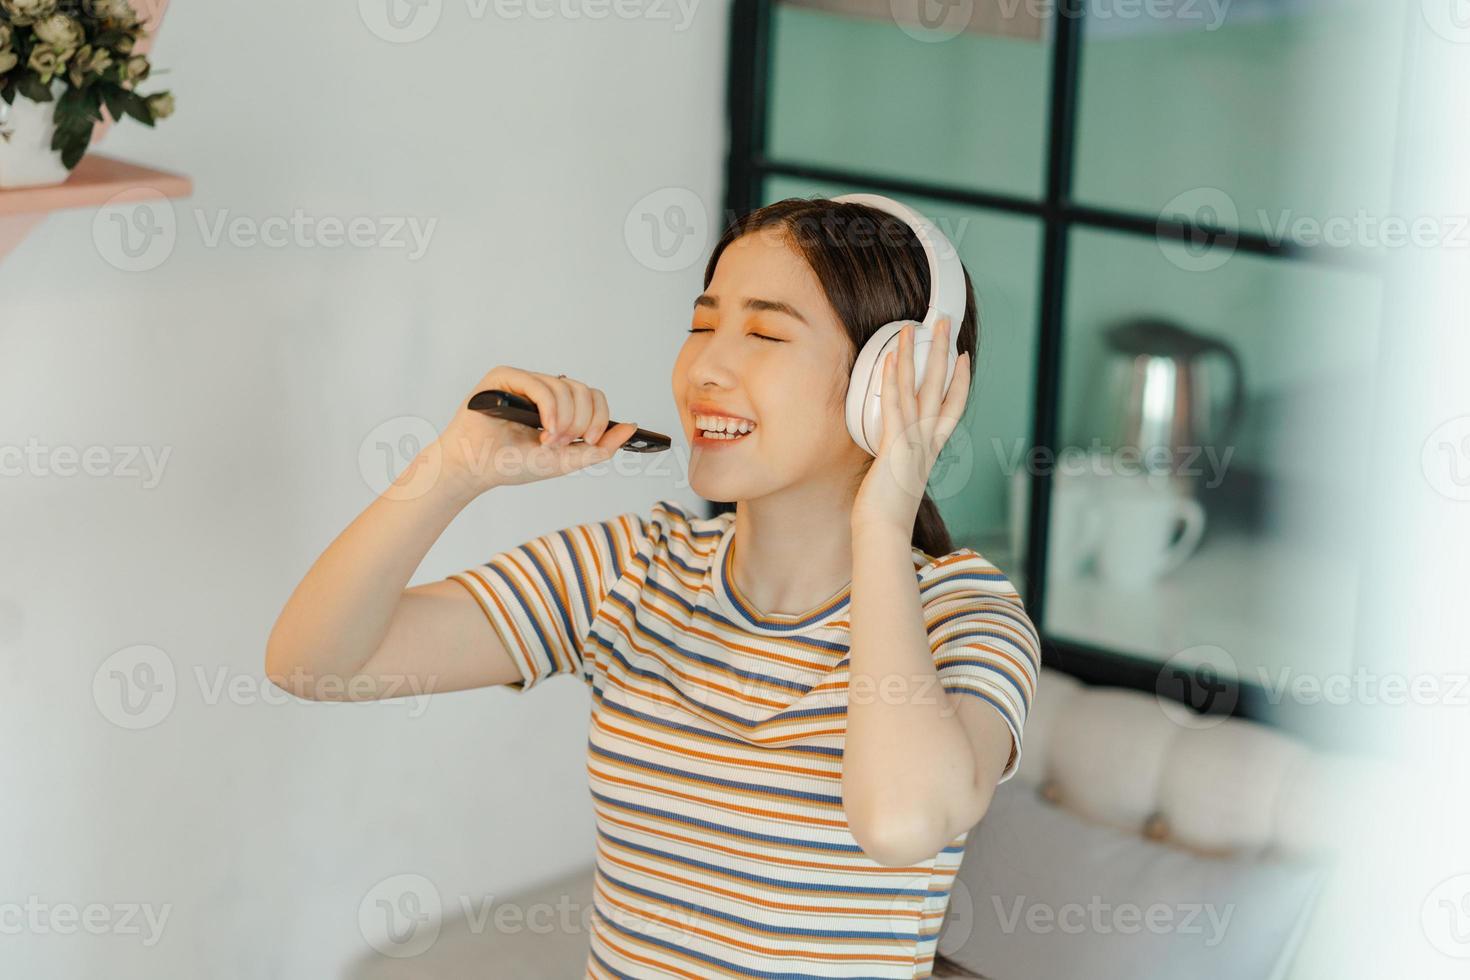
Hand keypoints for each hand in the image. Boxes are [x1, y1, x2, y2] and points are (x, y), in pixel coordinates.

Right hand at [435, 366, 638, 495]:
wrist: (473, 470)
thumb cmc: (511, 464)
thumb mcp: (564, 460)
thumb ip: (599, 447)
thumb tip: (632, 428)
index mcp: (558, 405)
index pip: (593, 397)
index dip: (599, 418)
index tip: (590, 441)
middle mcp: (543, 389)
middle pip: (584, 390)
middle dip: (582, 421)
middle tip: (564, 443)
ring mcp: (524, 381)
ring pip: (565, 388)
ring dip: (565, 420)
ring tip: (548, 441)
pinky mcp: (504, 377)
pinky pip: (540, 384)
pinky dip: (550, 409)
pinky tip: (545, 429)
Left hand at [852, 318, 970, 533]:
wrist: (883, 534)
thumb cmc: (886, 515)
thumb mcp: (898, 482)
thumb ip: (900, 464)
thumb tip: (892, 460)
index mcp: (930, 451)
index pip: (952, 409)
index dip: (960, 381)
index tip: (963, 358)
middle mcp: (927, 442)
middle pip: (941, 388)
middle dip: (943, 353)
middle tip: (946, 323)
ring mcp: (914, 442)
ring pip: (919, 389)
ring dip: (918, 354)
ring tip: (917, 325)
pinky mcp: (896, 445)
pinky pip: (895, 404)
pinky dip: (894, 378)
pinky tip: (893, 356)